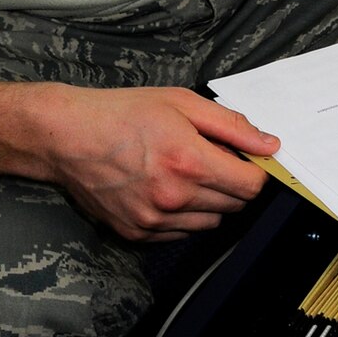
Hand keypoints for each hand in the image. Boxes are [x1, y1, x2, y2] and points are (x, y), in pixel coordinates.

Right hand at [20, 84, 279, 242]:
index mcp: (191, 161)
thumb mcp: (182, 103)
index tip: (246, 161)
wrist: (67, 137)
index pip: (252, 186)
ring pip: (210, 222)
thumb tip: (270, 146)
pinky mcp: (138, 233)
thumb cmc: (123, 113)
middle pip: (234, 206)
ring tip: (183, 174)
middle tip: (209, 159)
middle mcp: (175, 197)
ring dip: (209, 202)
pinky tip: (164, 190)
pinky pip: (181, 233)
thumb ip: (232, 126)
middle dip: (231, 183)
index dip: (255, 172)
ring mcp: (155, 220)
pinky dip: (183, 216)